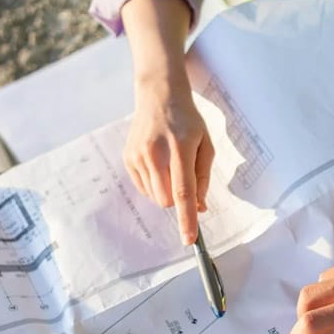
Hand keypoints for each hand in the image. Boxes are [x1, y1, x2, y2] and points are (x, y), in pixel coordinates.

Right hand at [124, 80, 213, 244]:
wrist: (158, 95)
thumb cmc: (187, 120)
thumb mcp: (205, 144)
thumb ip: (203, 177)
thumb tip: (199, 207)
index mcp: (181, 147)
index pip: (183, 191)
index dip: (186, 218)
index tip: (189, 239)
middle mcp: (155, 152)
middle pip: (167, 200)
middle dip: (178, 201)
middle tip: (184, 178)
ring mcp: (138, 156)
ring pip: (155, 197)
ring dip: (166, 191)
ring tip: (170, 164)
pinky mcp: (128, 158)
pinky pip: (144, 188)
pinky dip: (155, 184)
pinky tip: (158, 163)